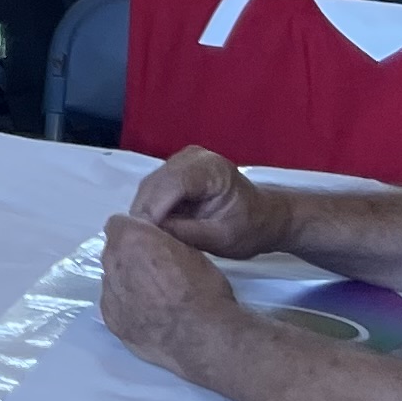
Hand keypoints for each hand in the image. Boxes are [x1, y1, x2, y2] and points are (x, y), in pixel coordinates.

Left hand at [98, 212, 249, 378]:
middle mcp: (112, 263)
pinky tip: (149, 317)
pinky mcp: (110, 321)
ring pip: (112, 279)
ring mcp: (108, 294)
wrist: (203, 337)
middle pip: (114, 252)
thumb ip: (162, 242)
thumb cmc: (203, 290)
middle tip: (155, 272)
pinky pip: (114, 305)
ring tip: (154, 298)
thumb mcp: (191, 251)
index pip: (119, 224)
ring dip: (127, 283)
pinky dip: (127, 307)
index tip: (151, 243)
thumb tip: (156, 245)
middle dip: (129, 257)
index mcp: (131, 239)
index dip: (136, 232)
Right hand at [126, 145, 292, 258]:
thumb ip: (187, 233)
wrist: (263, 218)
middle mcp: (191, 157)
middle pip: (155, 183)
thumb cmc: (249, 229)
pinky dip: (150, 209)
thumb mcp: (222, 238)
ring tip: (143, 238)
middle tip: (138, 243)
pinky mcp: (174, 170)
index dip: (153, 209)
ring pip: (150, 186)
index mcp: (211, 168)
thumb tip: (151, 234)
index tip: (142, 238)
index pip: (172, 184)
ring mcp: (180, 161)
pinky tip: (151, 228)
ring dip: (144, 211)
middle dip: (144, 213)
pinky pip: (154, 189)